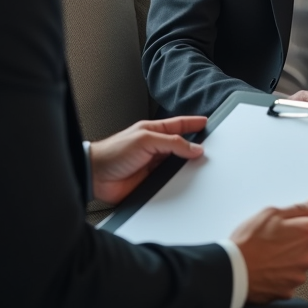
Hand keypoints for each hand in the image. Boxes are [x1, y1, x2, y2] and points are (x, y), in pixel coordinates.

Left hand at [89, 116, 206, 204]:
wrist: (95, 177)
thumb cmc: (112, 152)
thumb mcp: (145, 140)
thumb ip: (172, 143)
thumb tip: (194, 148)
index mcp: (153, 132)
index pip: (179, 125)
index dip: (193, 123)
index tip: (207, 123)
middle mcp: (155, 148)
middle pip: (181, 146)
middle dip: (195, 147)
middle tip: (211, 149)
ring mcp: (154, 166)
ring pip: (178, 166)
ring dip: (187, 168)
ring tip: (201, 168)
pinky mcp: (152, 183)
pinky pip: (171, 183)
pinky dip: (179, 183)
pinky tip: (185, 184)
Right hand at [231, 197, 307, 303]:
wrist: (231, 273)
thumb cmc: (247, 243)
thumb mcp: (270, 214)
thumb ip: (299, 208)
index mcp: (307, 233)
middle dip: (299, 240)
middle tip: (278, 238)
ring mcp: (300, 276)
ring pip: (301, 262)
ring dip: (290, 258)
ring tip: (268, 254)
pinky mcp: (289, 291)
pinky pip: (290, 278)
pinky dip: (280, 273)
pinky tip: (266, 268)